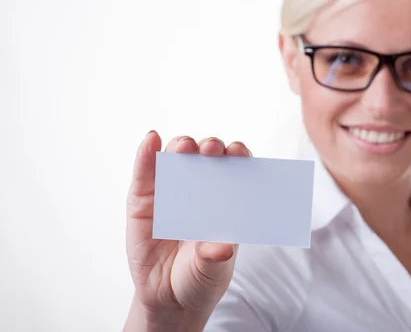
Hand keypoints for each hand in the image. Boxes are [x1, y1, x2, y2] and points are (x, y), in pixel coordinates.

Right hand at [125, 132, 250, 321]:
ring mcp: (170, 192)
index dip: (238, 156)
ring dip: (181, 146)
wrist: (168, 300)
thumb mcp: (211, 271)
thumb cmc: (199, 278)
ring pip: (177, 159)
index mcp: (224, 201)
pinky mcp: (142, 201)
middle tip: (212, 149)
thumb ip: (215, 258)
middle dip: (211, 147)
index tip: (239, 152)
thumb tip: (222, 248)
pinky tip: (151, 139)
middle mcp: (200, 190)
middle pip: (207, 158)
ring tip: (184, 147)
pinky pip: (144, 173)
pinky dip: (146, 154)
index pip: (234, 169)